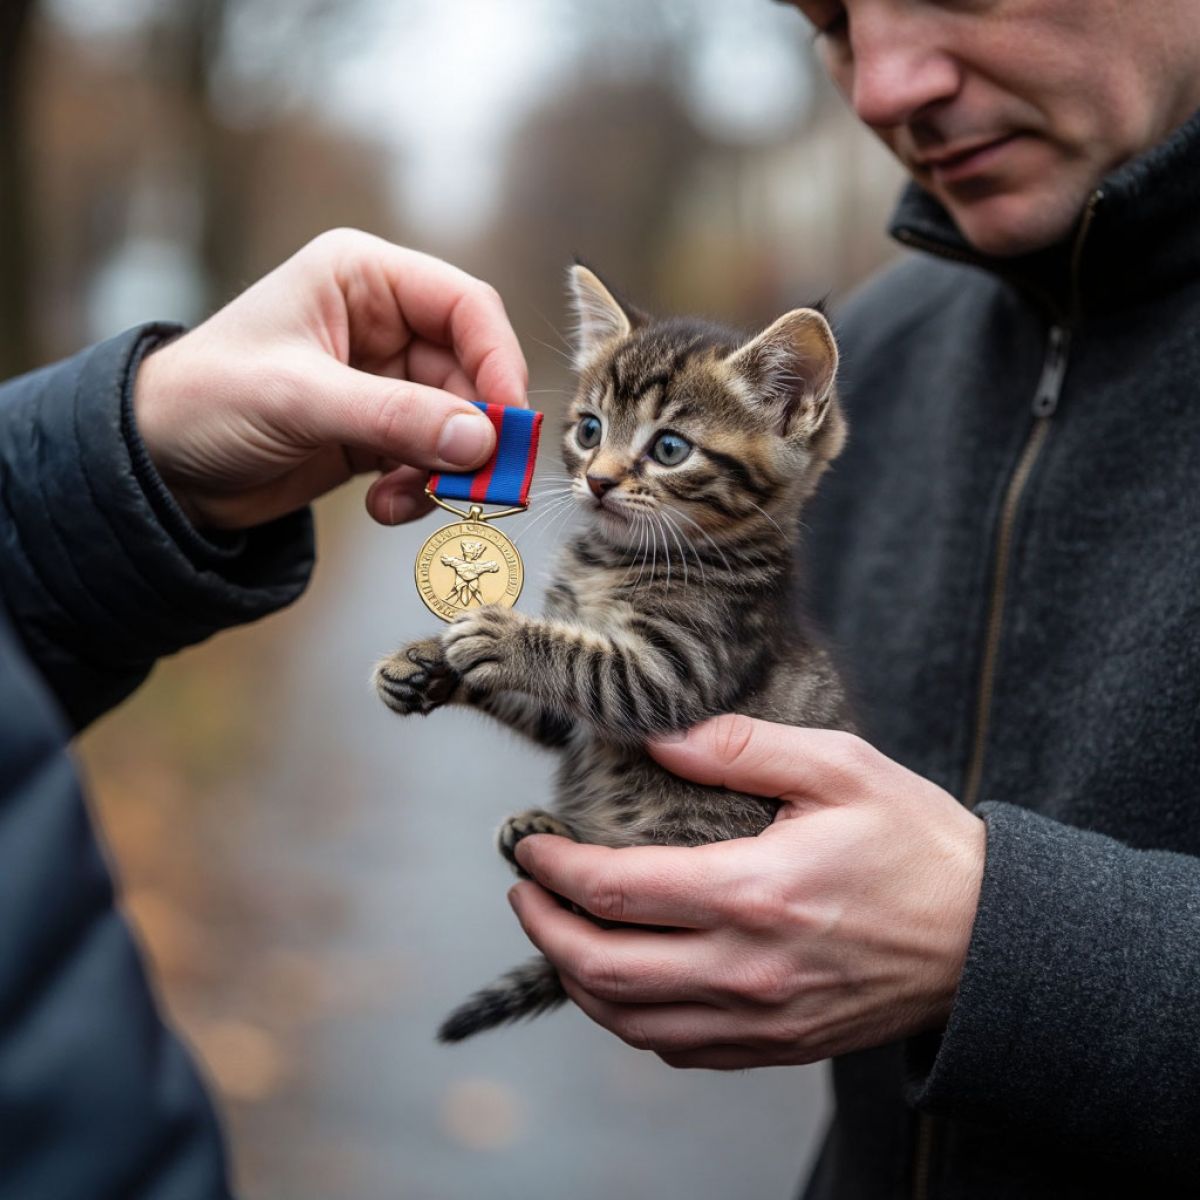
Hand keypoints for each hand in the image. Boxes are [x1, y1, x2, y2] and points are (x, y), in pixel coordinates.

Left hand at [133, 229, 527, 528]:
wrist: (156, 466)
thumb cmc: (204, 399)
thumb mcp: (299, 399)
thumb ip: (394, 417)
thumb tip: (480, 440)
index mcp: (363, 280)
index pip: (464, 306)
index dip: (496, 360)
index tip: (508, 420)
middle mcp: (383, 324)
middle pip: (470, 373)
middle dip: (474, 431)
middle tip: (479, 483)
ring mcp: (383, 382)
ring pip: (457, 424)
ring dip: (446, 470)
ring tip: (409, 500)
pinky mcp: (377, 432)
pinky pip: (430, 459)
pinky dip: (421, 489)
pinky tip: (384, 507)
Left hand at [510, 714, 984, 1068]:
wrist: (990, 940)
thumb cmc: (917, 844)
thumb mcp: (840, 767)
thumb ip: (740, 748)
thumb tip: (657, 739)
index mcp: (754, 892)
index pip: (613, 890)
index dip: (553, 867)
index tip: (528, 844)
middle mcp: (746, 969)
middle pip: (602, 968)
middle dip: (542, 927)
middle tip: (525, 890)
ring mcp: (761, 1020)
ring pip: (629, 1021)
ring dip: (575, 980)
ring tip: (557, 934)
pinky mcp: (778, 1045)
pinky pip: (678, 1050)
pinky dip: (629, 1019)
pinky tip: (622, 985)